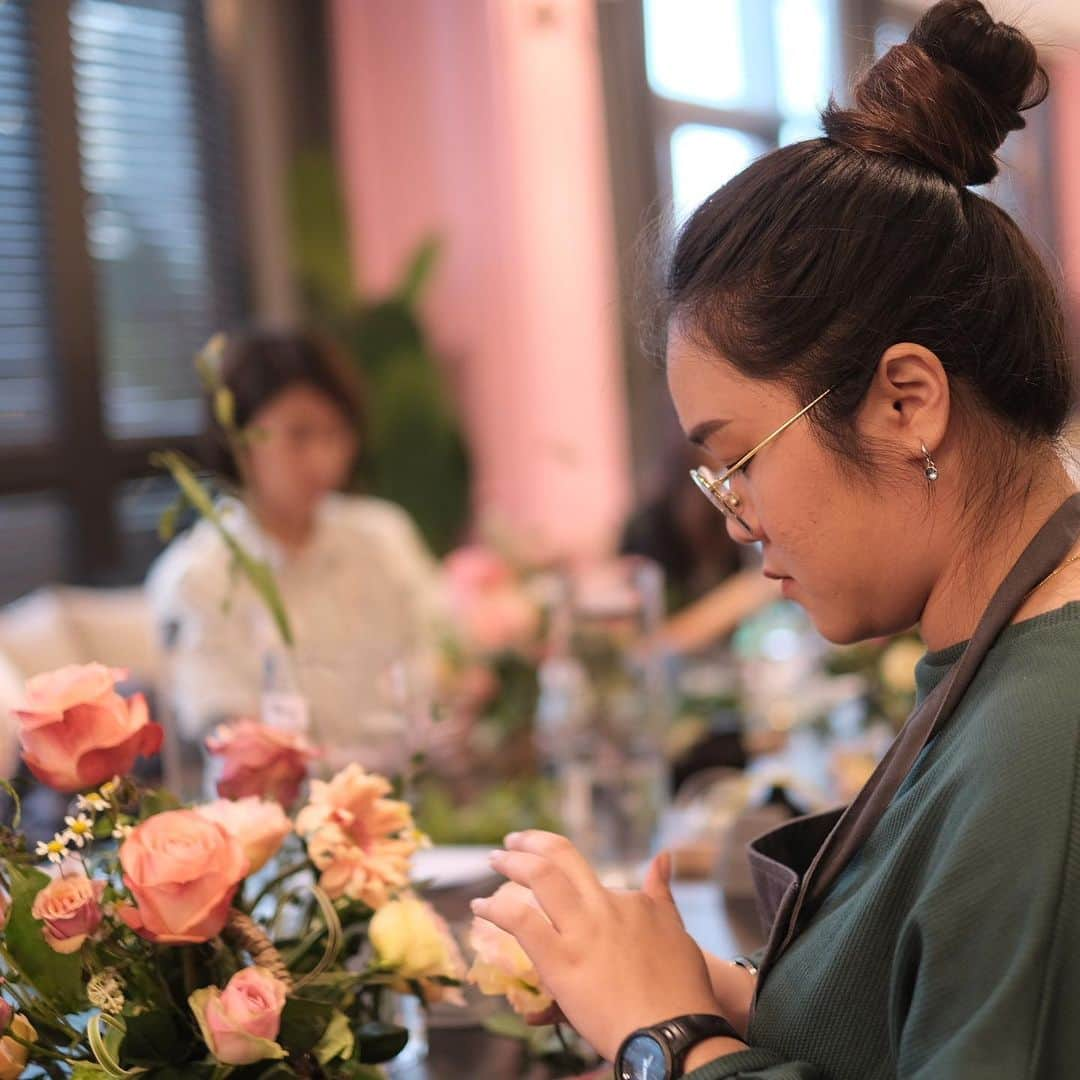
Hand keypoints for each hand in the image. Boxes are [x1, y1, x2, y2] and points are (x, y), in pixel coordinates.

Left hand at [471, 831, 748, 1061]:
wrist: (674, 1029)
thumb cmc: (680, 986)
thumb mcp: (674, 927)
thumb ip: (661, 891)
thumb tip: (662, 857)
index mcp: (626, 900)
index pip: (586, 870)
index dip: (558, 858)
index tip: (544, 858)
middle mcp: (601, 907)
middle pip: (560, 857)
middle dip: (531, 842)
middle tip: (512, 841)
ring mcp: (580, 932)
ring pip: (541, 878)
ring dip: (512, 862)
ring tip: (494, 860)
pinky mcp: (561, 962)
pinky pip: (521, 923)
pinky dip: (496, 909)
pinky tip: (480, 907)